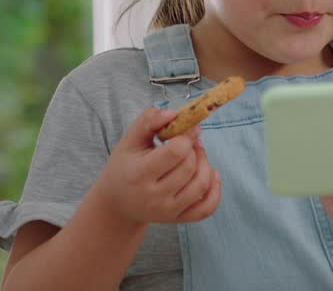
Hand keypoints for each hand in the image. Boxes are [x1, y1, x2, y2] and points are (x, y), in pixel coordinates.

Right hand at [93, 107, 222, 225]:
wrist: (117, 203)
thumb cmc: (124, 167)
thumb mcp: (129, 141)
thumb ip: (148, 121)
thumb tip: (173, 113)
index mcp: (139, 174)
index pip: (176, 152)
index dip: (187, 136)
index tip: (187, 128)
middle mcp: (153, 196)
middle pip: (190, 167)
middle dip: (195, 149)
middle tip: (189, 141)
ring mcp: (167, 211)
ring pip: (202, 184)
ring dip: (206, 164)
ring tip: (196, 155)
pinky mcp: (178, 219)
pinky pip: (207, 208)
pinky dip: (215, 190)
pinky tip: (210, 174)